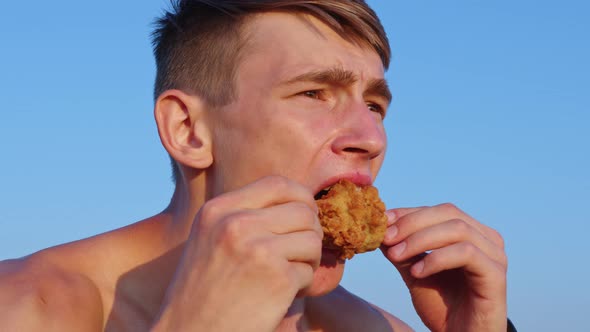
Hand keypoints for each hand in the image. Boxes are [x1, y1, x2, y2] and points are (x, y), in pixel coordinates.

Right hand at [152, 176, 322, 331]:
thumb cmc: (204, 291)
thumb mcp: (211, 239)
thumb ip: (244, 215)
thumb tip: (298, 199)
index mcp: (218, 211)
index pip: (277, 184)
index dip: (301, 196)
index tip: (306, 214)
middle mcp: (236, 224)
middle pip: (302, 210)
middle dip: (311, 231)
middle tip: (301, 252)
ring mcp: (258, 250)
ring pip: (312, 239)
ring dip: (309, 259)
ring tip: (290, 275)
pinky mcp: (277, 279)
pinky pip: (309, 271)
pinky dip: (303, 285)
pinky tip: (282, 295)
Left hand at [381, 203, 506, 331]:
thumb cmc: (442, 306)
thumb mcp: (415, 273)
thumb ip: (402, 251)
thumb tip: (380, 227)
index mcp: (470, 233)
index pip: (438, 210)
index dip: (409, 212)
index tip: (382, 220)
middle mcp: (486, 239)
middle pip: (448, 212)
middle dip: (412, 223)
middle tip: (387, 237)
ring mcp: (494, 255)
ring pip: (457, 229)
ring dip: (421, 239)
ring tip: (397, 256)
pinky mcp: (496, 275)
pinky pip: (466, 253)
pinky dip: (437, 259)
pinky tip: (418, 272)